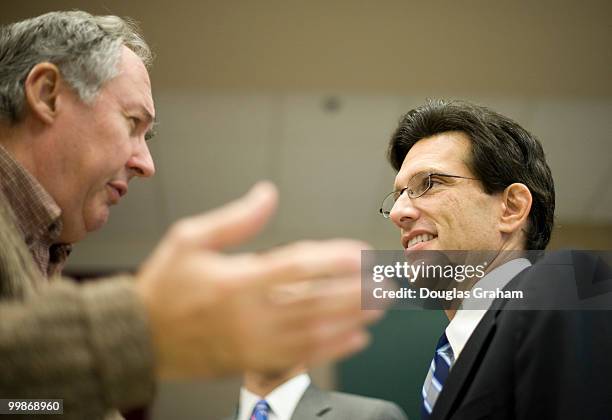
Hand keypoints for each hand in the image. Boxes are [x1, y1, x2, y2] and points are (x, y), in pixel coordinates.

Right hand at [136, 182, 381, 378]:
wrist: (139, 337)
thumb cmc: (164, 286)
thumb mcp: (190, 239)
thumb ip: (235, 219)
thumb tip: (268, 194)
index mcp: (237, 280)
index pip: (298, 266)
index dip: (334, 259)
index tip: (360, 252)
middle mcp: (251, 314)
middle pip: (317, 301)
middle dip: (356, 290)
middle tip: (385, 280)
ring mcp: (254, 342)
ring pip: (316, 331)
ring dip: (352, 318)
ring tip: (380, 306)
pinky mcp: (253, 360)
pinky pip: (302, 356)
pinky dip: (332, 348)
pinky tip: (355, 338)